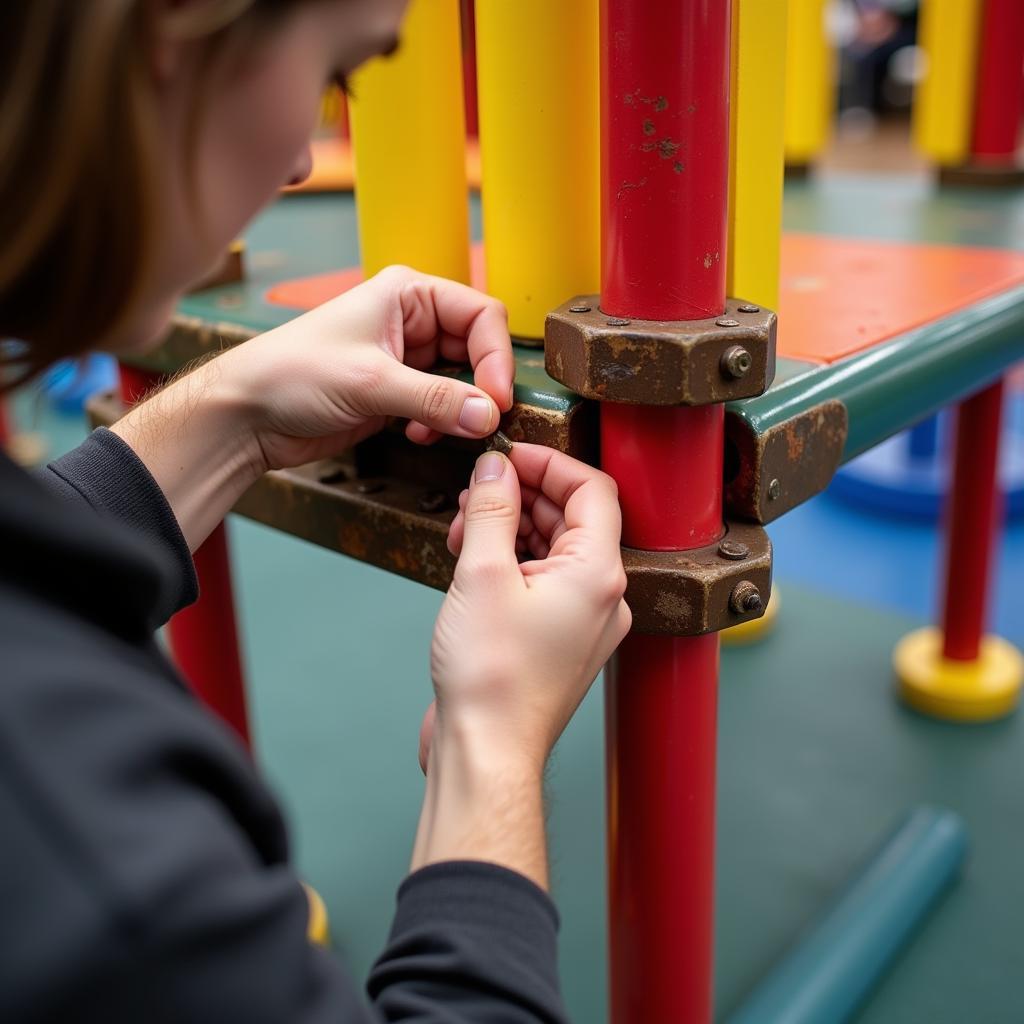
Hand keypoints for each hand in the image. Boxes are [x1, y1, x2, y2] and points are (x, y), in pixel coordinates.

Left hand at [220, 264, 513, 469]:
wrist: (247, 414)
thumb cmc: (292, 374)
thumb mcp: (370, 382)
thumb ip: (435, 399)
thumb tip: (489, 414)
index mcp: (407, 294)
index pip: (480, 315)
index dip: (496, 356)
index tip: (497, 398)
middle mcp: (411, 321)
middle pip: (477, 348)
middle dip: (481, 387)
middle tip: (483, 420)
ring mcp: (405, 358)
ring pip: (462, 381)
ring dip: (459, 410)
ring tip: (441, 429)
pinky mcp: (397, 393)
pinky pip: (441, 406)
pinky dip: (440, 423)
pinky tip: (416, 434)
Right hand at [410, 444, 629, 887]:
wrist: (486, 751)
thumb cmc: (491, 680)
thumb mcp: (482, 574)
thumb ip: (493, 508)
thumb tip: (496, 468)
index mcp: (599, 574)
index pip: (592, 489)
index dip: (548, 462)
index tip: (508, 455)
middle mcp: (602, 595)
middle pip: (571, 517)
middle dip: (520, 495)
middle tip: (476, 492)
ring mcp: (581, 619)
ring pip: (553, 548)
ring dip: (510, 527)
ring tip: (466, 527)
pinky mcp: (557, 637)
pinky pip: (543, 580)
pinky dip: (511, 560)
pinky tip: (473, 558)